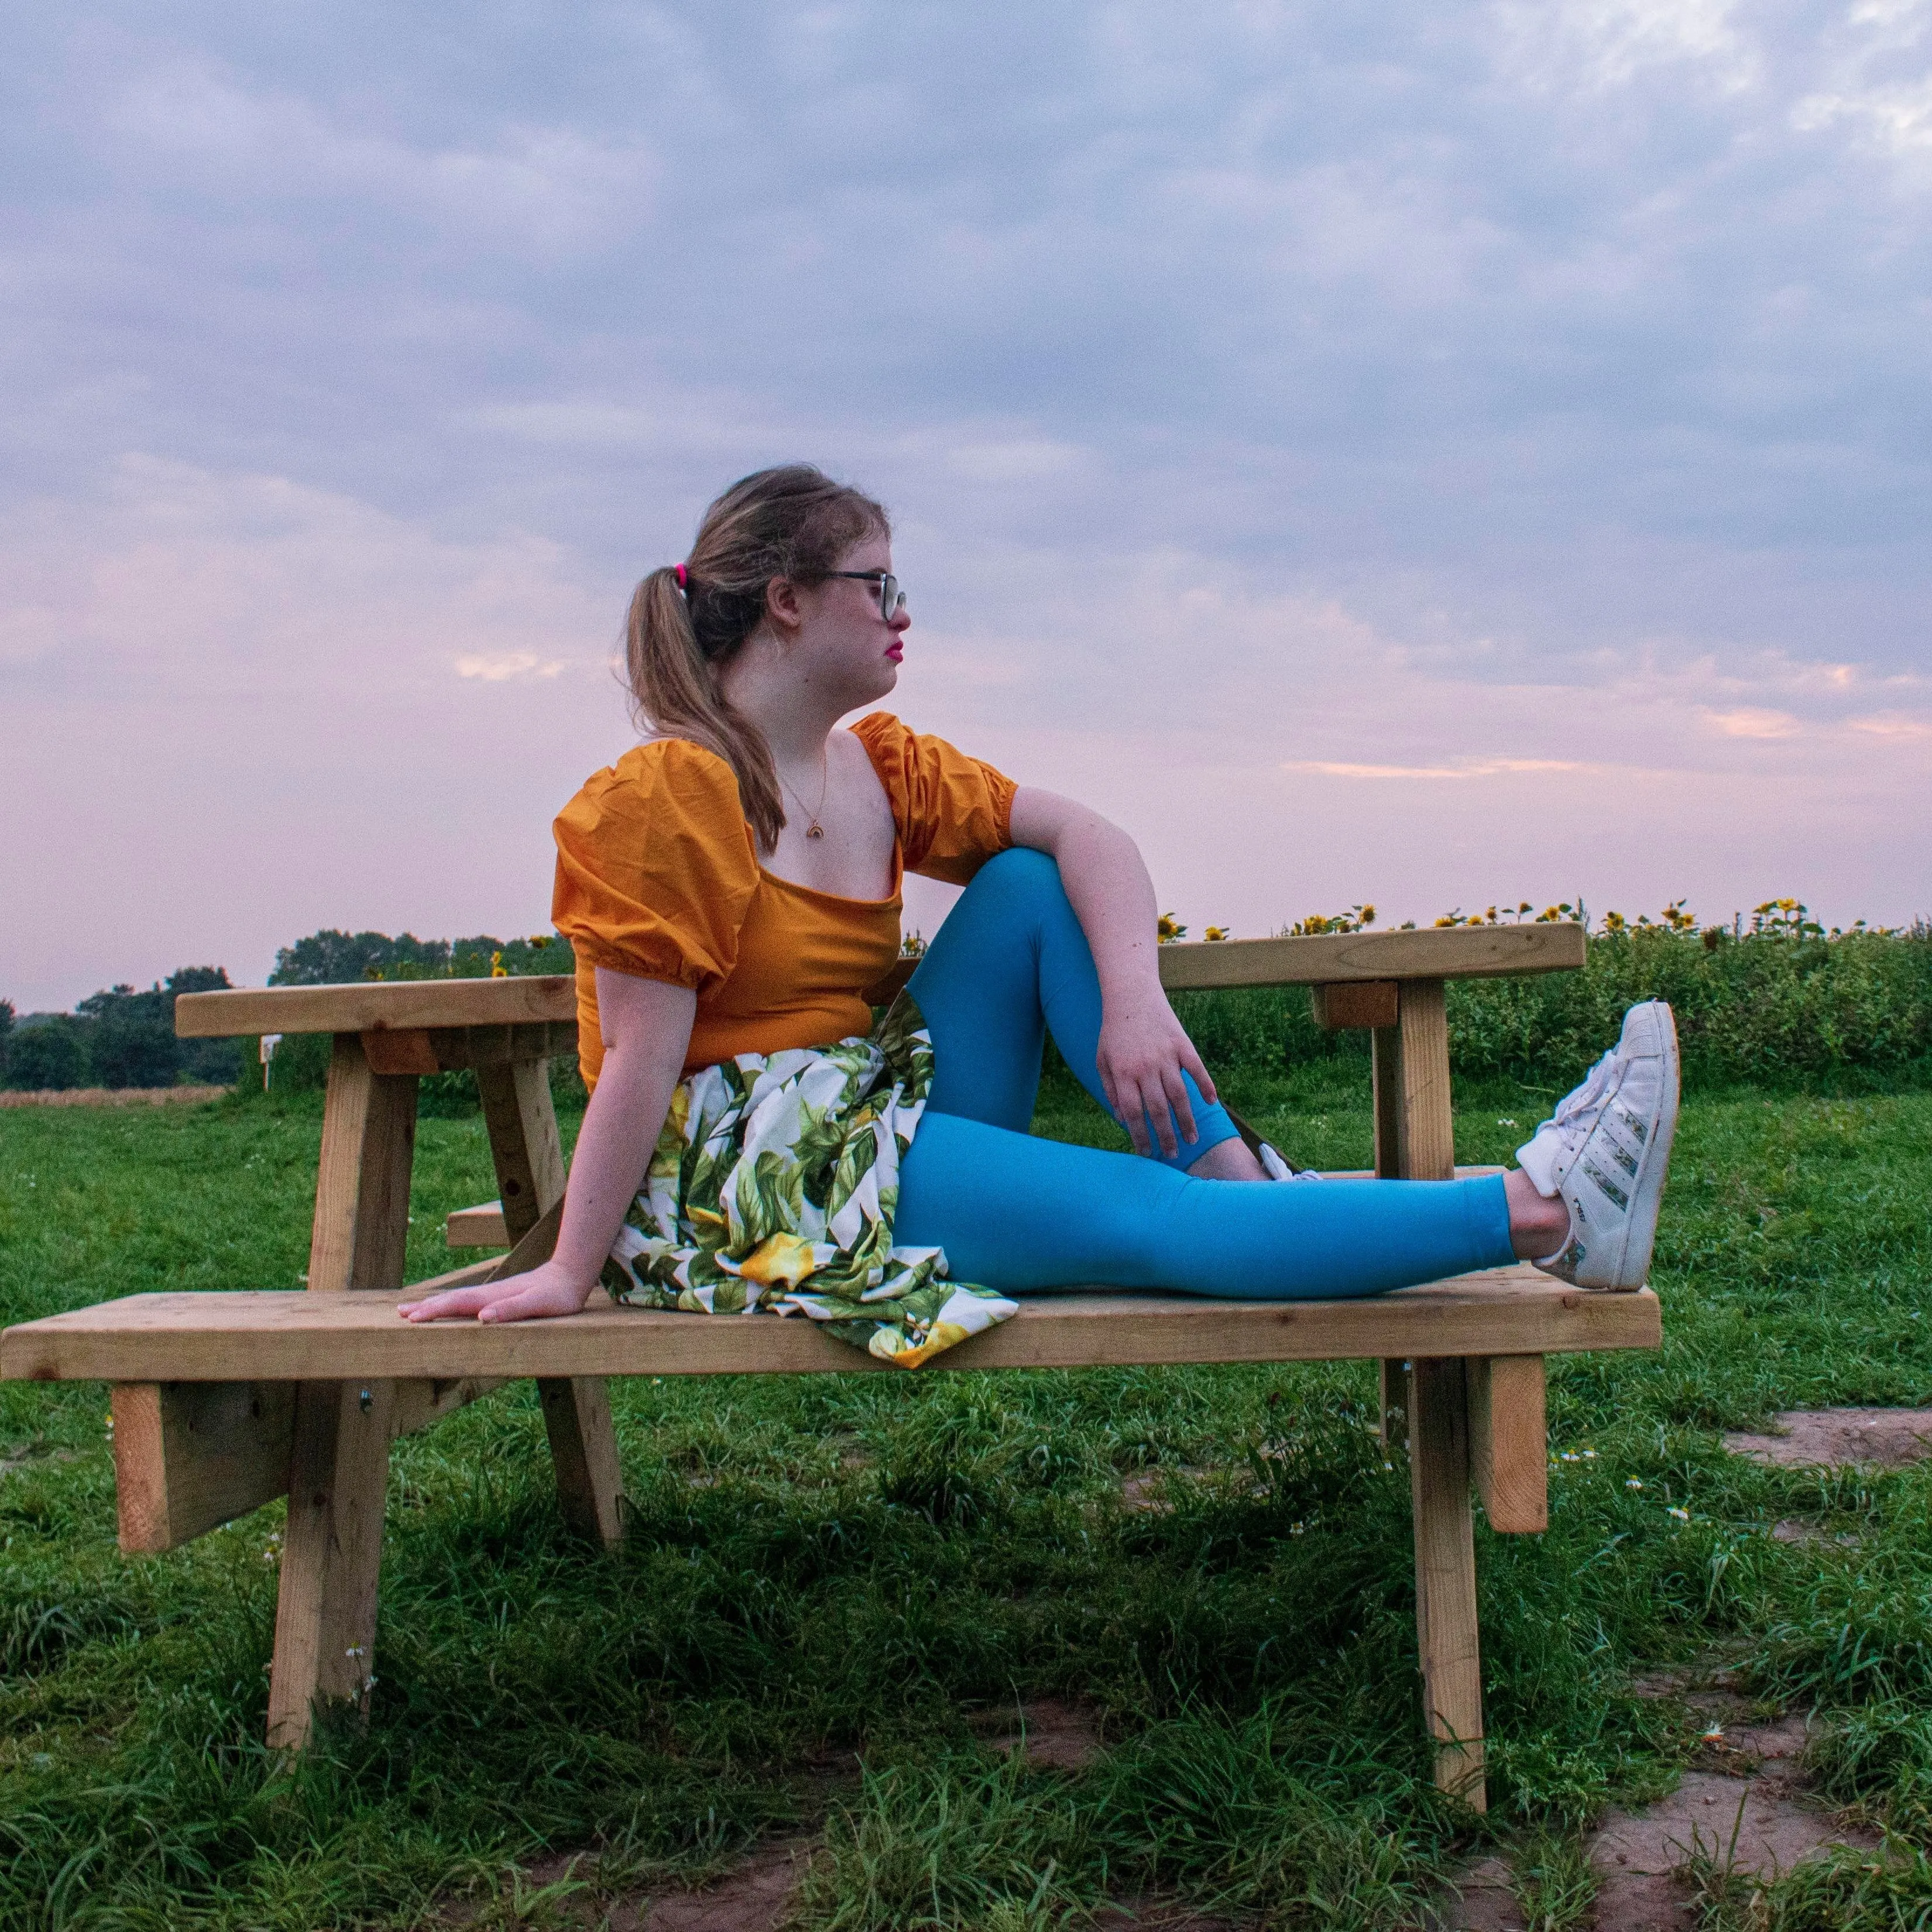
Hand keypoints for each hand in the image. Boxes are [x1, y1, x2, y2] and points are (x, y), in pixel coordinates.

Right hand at [398, 1258, 596, 1324]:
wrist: (571, 1274)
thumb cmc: (559, 1295)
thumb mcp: (540, 1305)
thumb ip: (513, 1310)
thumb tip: (482, 1317)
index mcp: (495, 1297)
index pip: (459, 1304)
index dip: (435, 1312)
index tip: (412, 1319)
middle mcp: (490, 1294)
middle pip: (452, 1300)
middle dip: (426, 1307)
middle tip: (399, 1314)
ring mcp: (493, 1294)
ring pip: (458, 1299)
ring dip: (434, 1305)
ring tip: (410, 1310)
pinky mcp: (499, 1297)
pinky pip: (468, 1301)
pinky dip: (450, 1304)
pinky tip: (447, 1308)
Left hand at [1095, 992, 1218, 1159]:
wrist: (1131, 995)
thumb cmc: (1114, 1031)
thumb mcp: (1102, 1060)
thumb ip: (1110, 1090)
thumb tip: (1122, 1119)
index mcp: (1123, 1074)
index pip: (1133, 1113)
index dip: (1140, 1136)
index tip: (1147, 1152)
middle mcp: (1145, 1068)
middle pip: (1158, 1110)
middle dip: (1166, 1136)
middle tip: (1173, 1154)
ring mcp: (1166, 1056)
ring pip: (1179, 1095)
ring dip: (1186, 1120)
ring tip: (1192, 1139)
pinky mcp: (1182, 1044)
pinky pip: (1197, 1069)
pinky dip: (1206, 1086)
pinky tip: (1211, 1103)